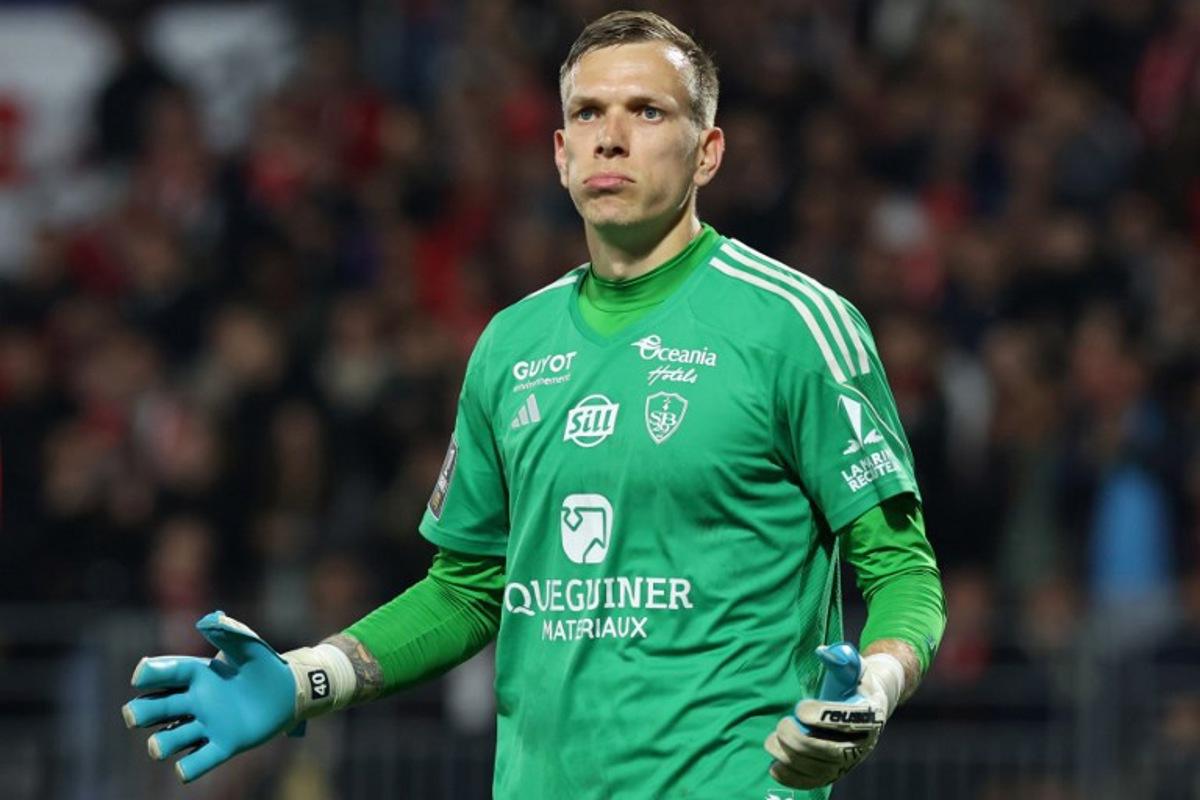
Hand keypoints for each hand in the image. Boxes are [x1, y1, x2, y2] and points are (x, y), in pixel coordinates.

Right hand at [121, 611, 298, 782]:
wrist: (289, 691)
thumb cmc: (265, 665)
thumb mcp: (249, 645)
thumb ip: (230, 632)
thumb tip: (208, 619)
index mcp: (197, 675)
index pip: (166, 673)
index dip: (151, 674)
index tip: (140, 675)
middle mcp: (194, 702)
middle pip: (155, 709)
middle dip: (140, 713)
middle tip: (134, 715)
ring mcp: (207, 725)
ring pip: (170, 739)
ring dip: (161, 743)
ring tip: (158, 745)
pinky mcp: (224, 744)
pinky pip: (200, 762)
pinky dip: (189, 768)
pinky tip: (182, 770)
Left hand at [764, 643, 904, 788]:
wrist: (868, 705)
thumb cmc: (854, 683)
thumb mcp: (852, 667)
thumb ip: (841, 658)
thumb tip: (823, 652)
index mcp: (869, 714)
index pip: (847, 720)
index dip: (821, 716)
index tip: (799, 707)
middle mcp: (863, 743)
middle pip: (830, 751)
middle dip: (800, 740)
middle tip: (782, 725)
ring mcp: (849, 761)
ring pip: (819, 768)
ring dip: (791, 757)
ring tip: (772, 741)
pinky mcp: (836, 772)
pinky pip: (815, 781)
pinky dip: (793, 777)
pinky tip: (774, 767)